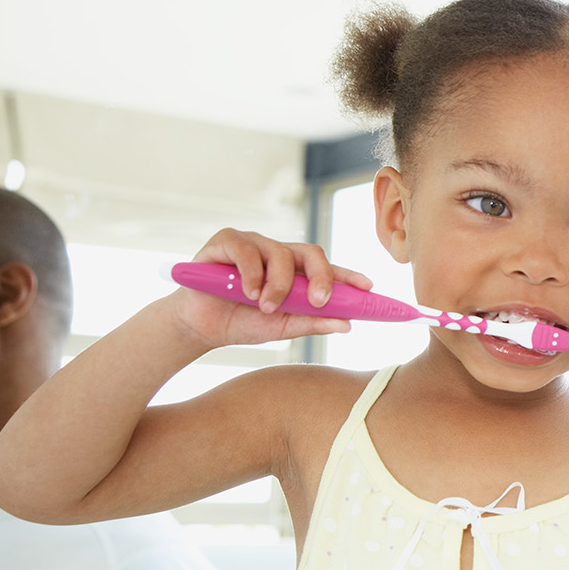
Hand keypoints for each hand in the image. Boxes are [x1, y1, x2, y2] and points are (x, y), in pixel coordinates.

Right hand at [170, 229, 373, 348]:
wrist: (199, 327)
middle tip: (320, 301)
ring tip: (267, 307)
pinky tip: (248, 293)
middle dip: (321, 276)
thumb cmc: (242, 323)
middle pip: (311, 252)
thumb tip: (347, 324)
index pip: (328, 269)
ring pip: (280, 252)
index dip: (349, 276)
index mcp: (295, 273)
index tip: (369, 288)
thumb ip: (312, 323)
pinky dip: (251, 273)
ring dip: (279, 284)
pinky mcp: (226, 242)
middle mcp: (278, 254)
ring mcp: (253, 245)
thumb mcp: (281, 327)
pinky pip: (246, 249)